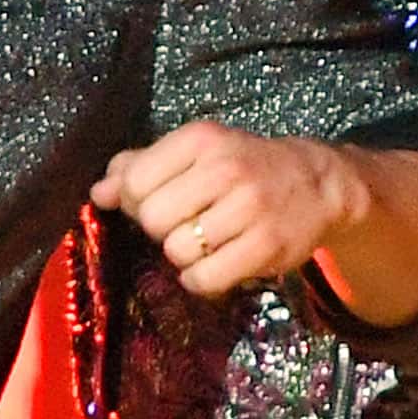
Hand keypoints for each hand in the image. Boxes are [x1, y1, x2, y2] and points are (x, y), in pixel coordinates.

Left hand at [91, 123, 372, 299]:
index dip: (137, 202)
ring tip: (205, 242)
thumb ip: (142, 166)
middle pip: (154, 220)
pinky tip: (215, 264)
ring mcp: (249, 208)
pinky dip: (200, 279)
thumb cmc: (245, 166)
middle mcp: (226, 169)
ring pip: (177, 251)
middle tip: (184, 225)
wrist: (318, 183)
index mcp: (202, 139)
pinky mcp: (266, 246)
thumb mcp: (196, 152)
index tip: (159, 202)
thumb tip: (99, 193)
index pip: (136, 181)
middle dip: (160, 230)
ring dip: (183, 256)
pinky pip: (204, 278)